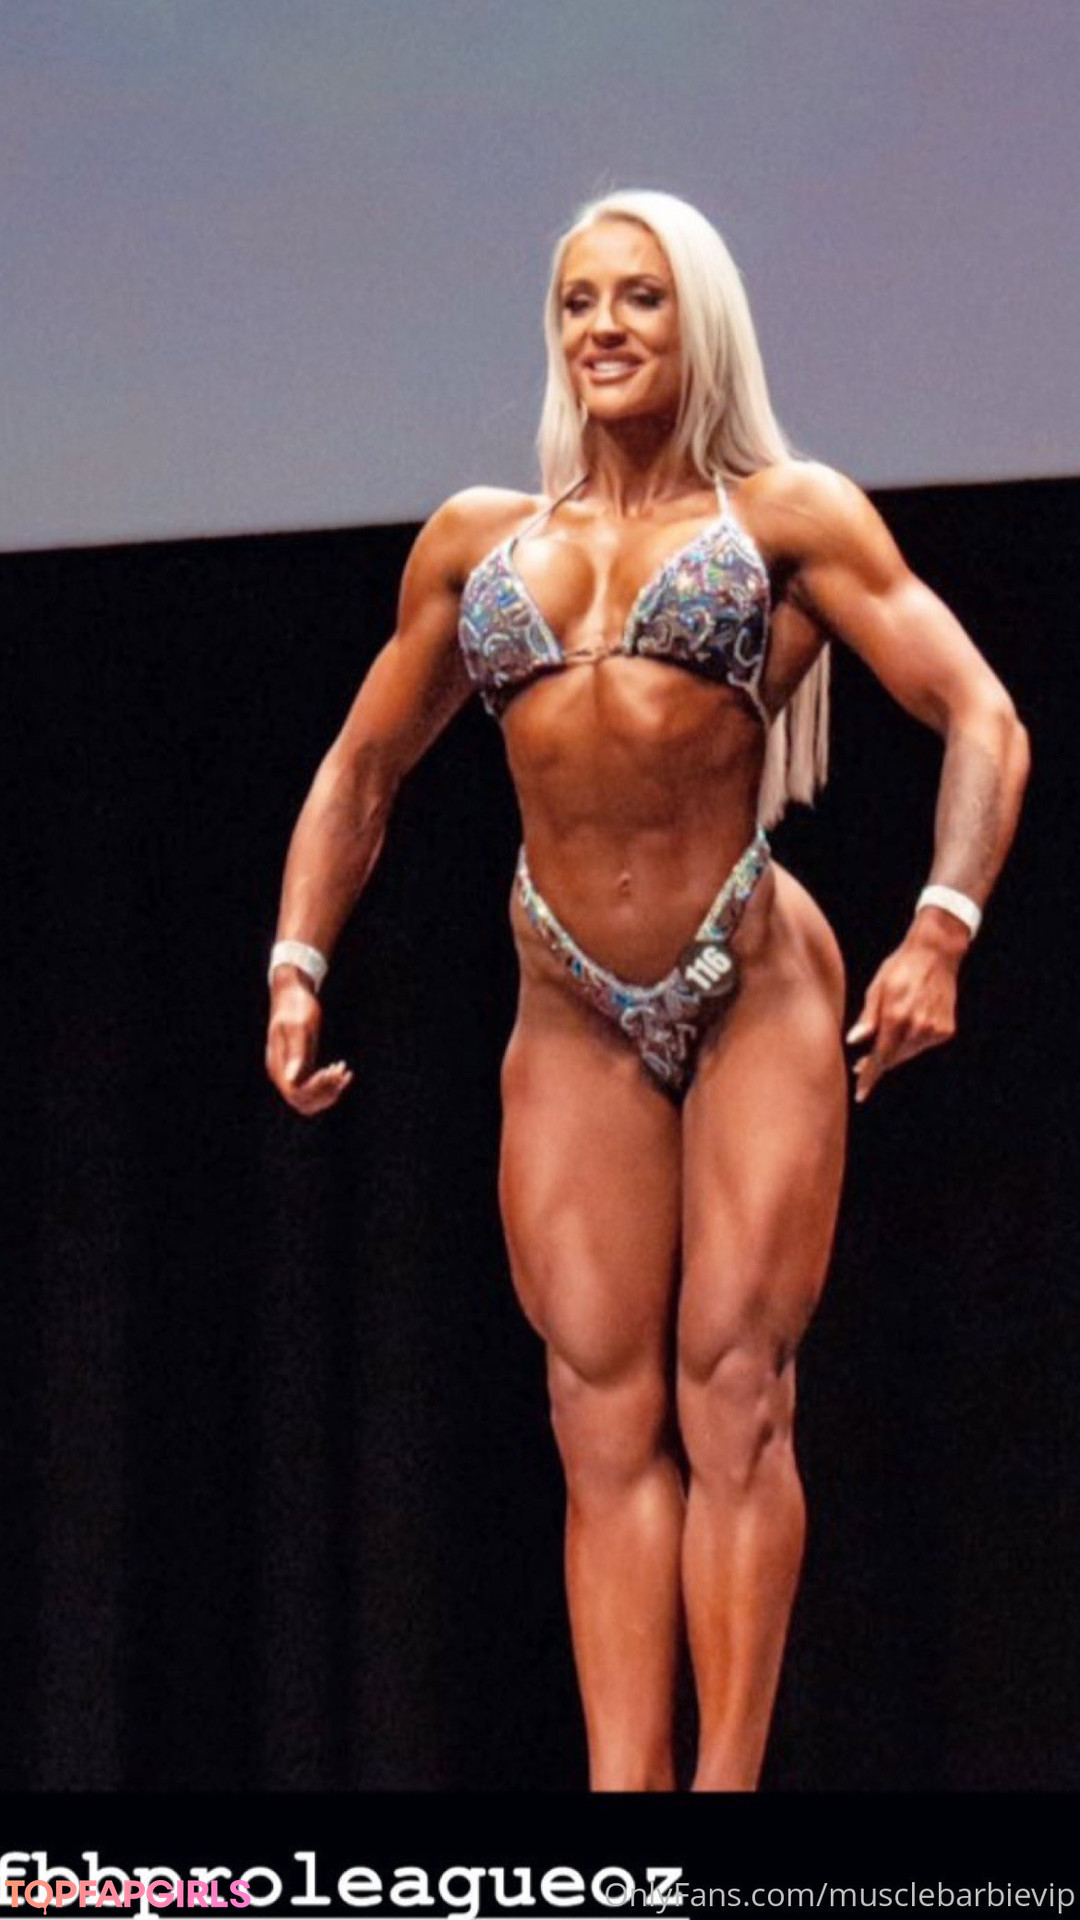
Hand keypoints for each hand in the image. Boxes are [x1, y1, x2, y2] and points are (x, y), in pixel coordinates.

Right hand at [265, 976, 353, 1115]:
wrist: (292, 992)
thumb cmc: (296, 1006)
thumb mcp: (299, 1027)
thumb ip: (296, 1053)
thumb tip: (292, 1080)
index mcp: (278, 1065)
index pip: (295, 1093)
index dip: (316, 1089)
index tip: (331, 1070)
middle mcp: (282, 1072)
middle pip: (302, 1102)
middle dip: (324, 1093)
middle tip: (341, 1073)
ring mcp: (291, 1071)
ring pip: (309, 1098)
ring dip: (329, 1091)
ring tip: (344, 1072)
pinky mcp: (301, 1066)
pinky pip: (314, 1086)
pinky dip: (329, 1083)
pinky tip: (341, 1068)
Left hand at [846, 916, 965, 1103]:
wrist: (936, 954)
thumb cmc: (900, 968)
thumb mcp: (877, 989)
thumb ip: (867, 1019)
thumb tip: (853, 1042)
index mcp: (896, 1017)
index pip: (879, 1057)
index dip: (869, 1077)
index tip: (860, 1095)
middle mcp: (917, 1027)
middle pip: (893, 1058)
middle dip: (877, 1063)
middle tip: (861, 1065)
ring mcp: (934, 1030)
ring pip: (907, 1053)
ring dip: (894, 1050)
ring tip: (888, 1031)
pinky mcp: (946, 1030)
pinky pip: (922, 1044)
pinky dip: (912, 1040)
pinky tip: (910, 1022)